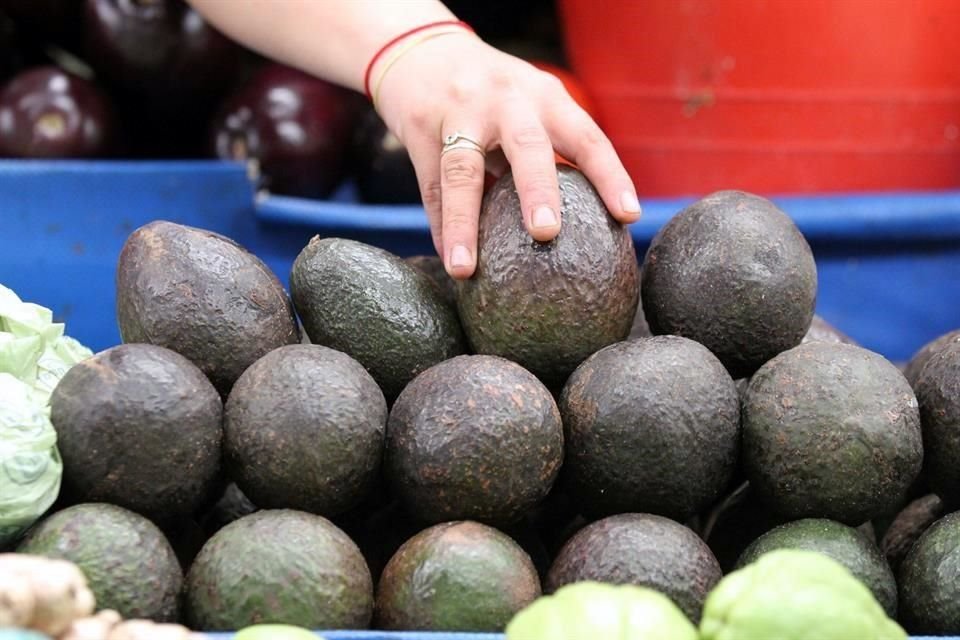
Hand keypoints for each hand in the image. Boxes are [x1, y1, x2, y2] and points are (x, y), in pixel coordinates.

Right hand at [374, 33, 640, 278]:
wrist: (422, 52)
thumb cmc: (493, 95)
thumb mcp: (530, 104)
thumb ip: (553, 149)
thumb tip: (587, 229)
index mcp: (545, 96)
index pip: (586, 136)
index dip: (609, 175)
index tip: (627, 216)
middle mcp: (506, 100)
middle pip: (526, 145)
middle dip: (537, 189)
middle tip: (545, 233)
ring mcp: (459, 113)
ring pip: (462, 171)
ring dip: (464, 222)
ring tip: (465, 268)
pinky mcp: (420, 131)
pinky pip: (432, 186)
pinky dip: (442, 226)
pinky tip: (452, 262)